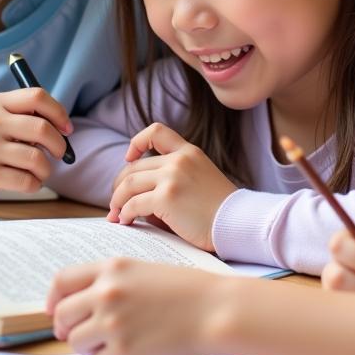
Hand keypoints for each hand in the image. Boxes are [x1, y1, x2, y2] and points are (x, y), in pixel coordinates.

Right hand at [0, 89, 72, 202]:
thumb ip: (26, 116)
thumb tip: (64, 129)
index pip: (37, 96)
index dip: (59, 112)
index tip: (66, 129)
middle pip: (42, 128)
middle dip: (59, 144)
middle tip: (59, 153)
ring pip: (37, 159)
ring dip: (46, 169)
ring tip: (39, 172)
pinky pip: (26, 181)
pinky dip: (35, 184)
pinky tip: (27, 183)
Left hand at [46, 257, 225, 354]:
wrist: (217, 311)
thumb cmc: (188, 292)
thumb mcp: (145, 271)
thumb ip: (112, 283)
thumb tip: (81, 308)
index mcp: (112, 269)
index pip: (62, 281)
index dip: (55, 300)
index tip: (56, 312)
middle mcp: (106, 293)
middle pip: (62, 316)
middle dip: (69, 329)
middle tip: (85, 336)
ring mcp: (112, 324)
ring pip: (76, 343)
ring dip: (92, 348)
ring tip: (118, 345)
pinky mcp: (122, 353)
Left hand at [107, 123, 237, 251]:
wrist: (237, 223)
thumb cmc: (219, 210)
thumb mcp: (199, 180)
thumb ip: (171, 178)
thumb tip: (135, 197)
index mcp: (189, 152)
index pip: (156, 131)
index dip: (137, 142)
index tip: (129, 158)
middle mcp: (179, 160)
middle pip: (134, 167)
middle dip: (119, 186)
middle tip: (116, 202)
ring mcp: (172, 177)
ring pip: (128, 184)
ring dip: (117, 201)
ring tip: (117, 215)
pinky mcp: (166, 197)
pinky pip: (133, 204)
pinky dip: (125, 214)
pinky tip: (126, 222)